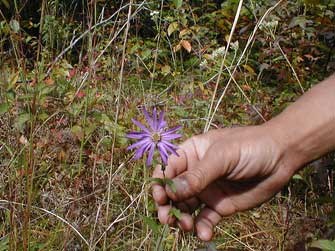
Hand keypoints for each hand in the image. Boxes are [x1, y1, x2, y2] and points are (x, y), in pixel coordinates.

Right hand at [152, 126, 299, 240]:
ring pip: (185, 208)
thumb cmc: (250, 147)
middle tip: (168, 219)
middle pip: (172, 192)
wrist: (281, 157)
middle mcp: (195, 173)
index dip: (160, 184)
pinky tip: (205, 235)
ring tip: (187, 227)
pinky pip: (205, 219)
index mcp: (190, 154)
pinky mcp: (220, 206)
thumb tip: (171, 192)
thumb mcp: (223, 156)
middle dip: (166, 206)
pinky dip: (202, 229)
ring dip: (181, 220)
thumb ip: (198, 175)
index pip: (167, 169)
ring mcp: (206, 190)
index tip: (162, 197)